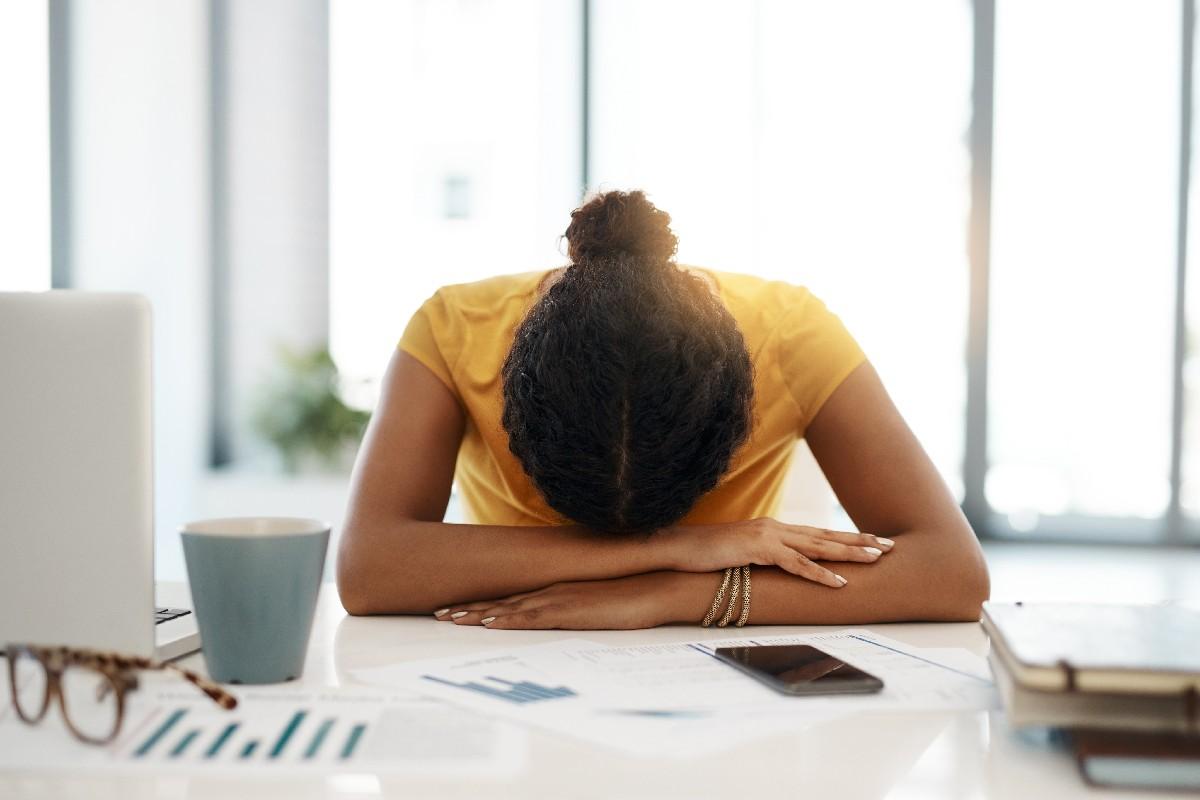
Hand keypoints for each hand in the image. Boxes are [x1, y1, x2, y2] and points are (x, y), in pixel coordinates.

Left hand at [432, 573, 680, 629]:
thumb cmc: (631, 595)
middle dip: (468, 608)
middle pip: (501, 602)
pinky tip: (488, 622)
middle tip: (439, 614)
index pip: (512, 598)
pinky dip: (507, 619)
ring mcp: (558, 599)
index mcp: (556, 590)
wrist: (658, 586)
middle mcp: (551, 592)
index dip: (482, 603)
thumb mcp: (595, 602)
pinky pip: (532, 617)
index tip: (456, 607)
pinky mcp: (570, 610)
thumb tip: (563, 616)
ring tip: (448, 619)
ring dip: (477, 614)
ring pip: (508, 608)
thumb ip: (576, 605)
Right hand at [658, 517, 893, 587]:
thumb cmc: (706, 554)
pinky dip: (820, 574)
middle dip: (860, 541)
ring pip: (818, 546)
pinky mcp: (758, 549)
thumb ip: (762, 558)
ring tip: (876, 559)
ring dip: (849, 553)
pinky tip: (840, 582)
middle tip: (889, 546)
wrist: (678, 547)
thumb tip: (779, 571)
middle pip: (826, 535)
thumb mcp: (741, 554)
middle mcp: (775, 528)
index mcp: (773, 529)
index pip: (817, 533)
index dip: (846, 537)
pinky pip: (796, 564)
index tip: (873, 541)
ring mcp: (768, 536)